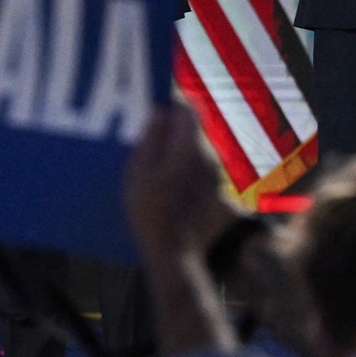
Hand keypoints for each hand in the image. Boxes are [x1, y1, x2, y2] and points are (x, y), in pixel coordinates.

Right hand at [124, 102, 226, 260]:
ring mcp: (215, 173)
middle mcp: (209, 156)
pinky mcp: (215, 187)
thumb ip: (151, 138)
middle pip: (194, 128)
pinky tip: (168, 180)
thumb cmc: (151, 212)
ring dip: (179, 146)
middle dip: (174, 127)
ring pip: (197, 146)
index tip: (157, 107)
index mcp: (190, 149)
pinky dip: (185, 163)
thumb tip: (160, 112)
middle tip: (150, 136)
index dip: (173, 104)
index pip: (189, 110)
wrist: (175, 252)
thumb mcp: (140, 173)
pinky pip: (200, 164)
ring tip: (155, 162)